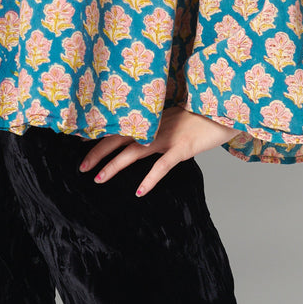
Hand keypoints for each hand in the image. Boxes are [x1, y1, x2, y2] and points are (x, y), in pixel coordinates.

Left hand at [79, 106, 238, 196]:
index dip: (99, 135)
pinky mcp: (182, 149)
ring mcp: (167, 138)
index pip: (119, 127)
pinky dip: (150, 179)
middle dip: (98, 153)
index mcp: (151, 120)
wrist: (223, 111)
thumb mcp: (173, 117)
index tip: (79, 142)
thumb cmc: (199, 116)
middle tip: (81, 167)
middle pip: (119, 140)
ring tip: (99, 178)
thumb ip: (156, 125)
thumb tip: (142, 135)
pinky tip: (139, 192)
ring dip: (114, 166)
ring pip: (134, 152)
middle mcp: (154, 127)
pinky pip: (162, 166)